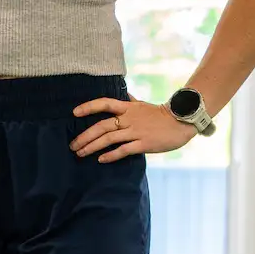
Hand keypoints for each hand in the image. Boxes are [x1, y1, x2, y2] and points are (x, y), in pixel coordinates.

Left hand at [71, 98, 197, 163]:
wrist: (182, 122)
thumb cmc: (161, 115)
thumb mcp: (143, 105)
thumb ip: (130, 101)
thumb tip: (123, 93)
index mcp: (128, 107)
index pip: (105, 103)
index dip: (89, 107)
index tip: (74, 112)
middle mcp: (130, 118)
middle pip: (102, 125)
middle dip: (85, 136)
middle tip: (72, 145)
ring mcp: (136, 131)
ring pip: (109, 138)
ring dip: (92, 147)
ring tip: (80, 153)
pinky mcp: (144, 144)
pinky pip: (124, 150)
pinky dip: (111, 155)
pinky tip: (101, 159)